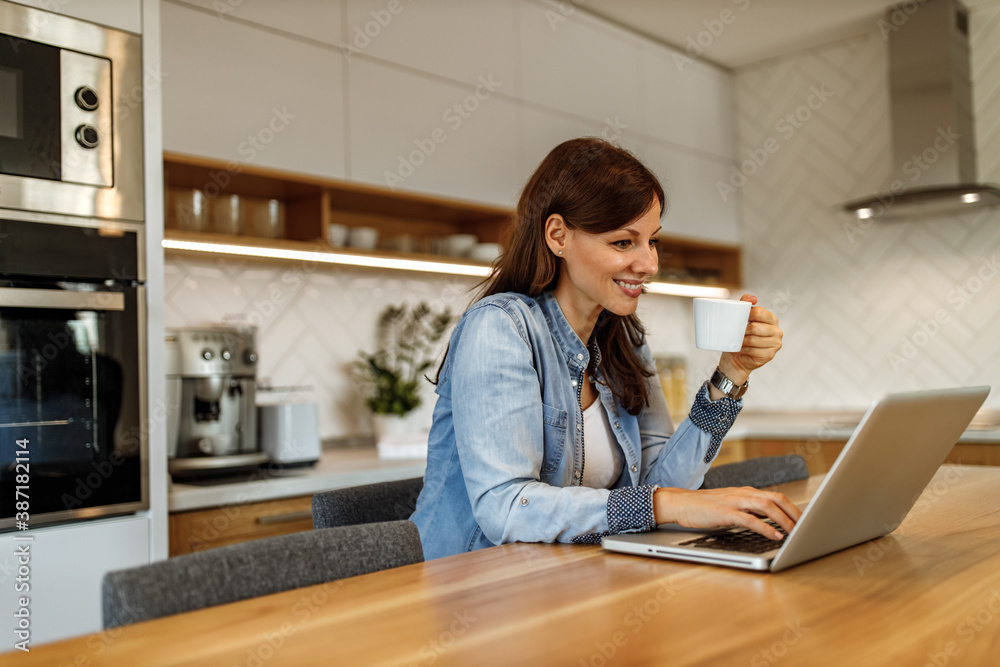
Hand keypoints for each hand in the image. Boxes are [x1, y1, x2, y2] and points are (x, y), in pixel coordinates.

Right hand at [652, 486, 800, 539]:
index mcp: (747, 492)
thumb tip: (770, 522)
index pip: (777, 497)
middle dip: (795, 513)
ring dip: (785, 520)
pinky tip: (775, 535)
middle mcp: (744, 494)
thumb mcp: (732, 507)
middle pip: (777, 499)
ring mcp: (735, 502)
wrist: (681, 503)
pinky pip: (750, 519)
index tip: (806, 521)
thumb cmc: (705, 508)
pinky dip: (765, 527)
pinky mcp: (725, 512)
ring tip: (797, 532)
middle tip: (809, 526)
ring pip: (767, 507)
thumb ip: (750, 511)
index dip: (794, 508)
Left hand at [717, 294, 782, 385]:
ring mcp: (775, 344)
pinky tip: (743, 350)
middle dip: (742, 331)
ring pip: (753, 340)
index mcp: (772, 319)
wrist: (738, 358)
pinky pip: (753, 351)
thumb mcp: (742, 319)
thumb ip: (746, 304)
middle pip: (755, 327)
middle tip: (736, 334)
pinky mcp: (770, 355)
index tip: (738, 319)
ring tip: (738, 342)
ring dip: (742, 342)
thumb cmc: (740, 337)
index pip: (759, 312)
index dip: (746, 315)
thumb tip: (752, 298)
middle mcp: (777, 331)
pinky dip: (745, 351)